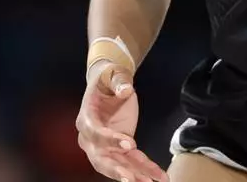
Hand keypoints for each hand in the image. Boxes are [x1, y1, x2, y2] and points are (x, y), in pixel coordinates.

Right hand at [75, 61, 168, 181]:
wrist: (109, 85)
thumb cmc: (109, 79)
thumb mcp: (113, 75)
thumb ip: (119, 81)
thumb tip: (125, 90)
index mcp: (86, 118)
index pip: (96, 132)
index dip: (110, 140)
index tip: (130, 143)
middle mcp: (91, 138)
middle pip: (101, 158)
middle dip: (116, 170)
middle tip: (131, 179)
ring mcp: (104, 147)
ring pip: (117, 165)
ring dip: (133, 175)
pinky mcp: (119, 150)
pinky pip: (131, 163)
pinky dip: (145, 170)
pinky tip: (160, 177)